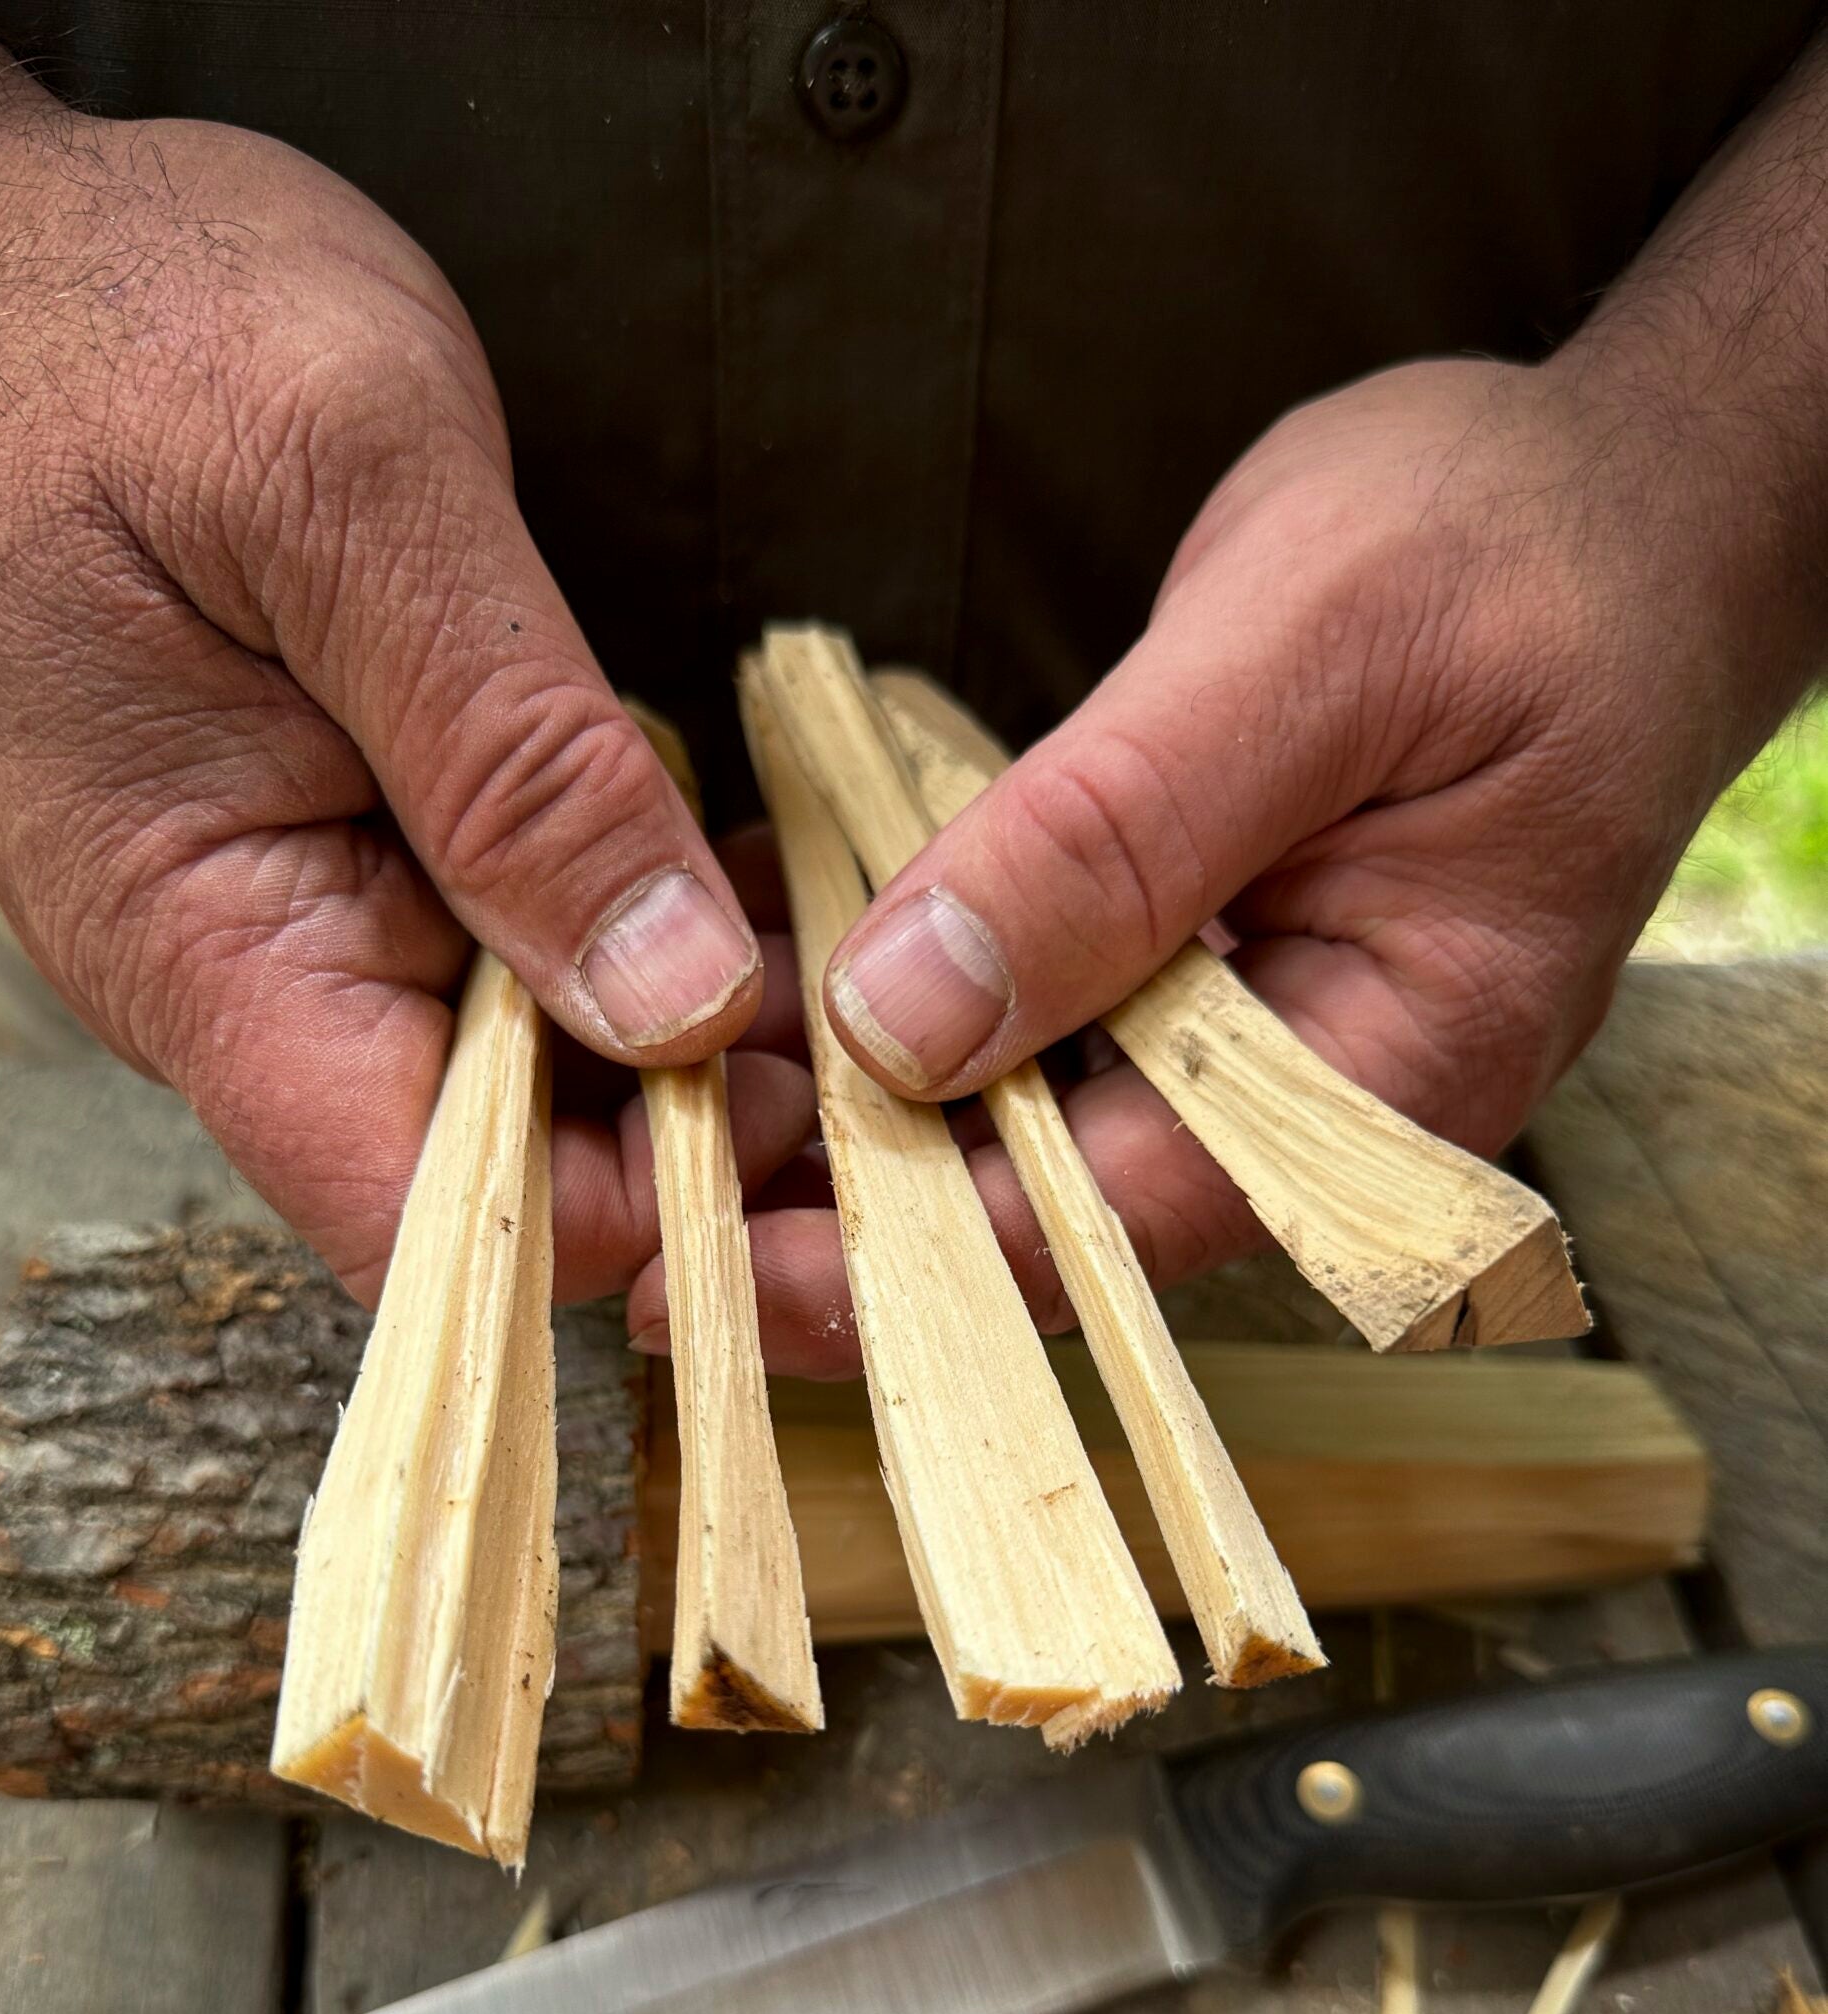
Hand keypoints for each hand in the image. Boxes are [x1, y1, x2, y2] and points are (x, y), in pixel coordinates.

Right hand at [0, 69, 811, 1302]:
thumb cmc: (125, 322)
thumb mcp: (353, 493)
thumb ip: (516, 760)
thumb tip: (669, 1003)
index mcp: (205, 946)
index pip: (430, 1218)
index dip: (623, 1202)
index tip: (778, 1091)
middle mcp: (245, 982)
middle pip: (503, 1164)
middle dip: (684, 1109)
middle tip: (848, 987)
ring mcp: (292, 922)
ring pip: (523, 1068)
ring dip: (677, 1018)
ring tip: (808, 911)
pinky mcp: (342, 857)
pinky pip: (506, 957)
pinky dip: (626, 929)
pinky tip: (725, 866)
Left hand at [685, 350, 1801, 1358]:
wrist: (1620, 504)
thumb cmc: (1519, 552)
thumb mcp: (1309, 657)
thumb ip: (1114, 843)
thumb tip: (906, 1023)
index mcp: (1383, 1081)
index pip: (1110, 1228)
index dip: (903, 1261)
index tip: (716, 1267)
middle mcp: (1311, 1110)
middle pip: (1041, 1205)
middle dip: (839, 1192)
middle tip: (634, 1168)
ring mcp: (1254, 1047)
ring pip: (1018, 1117)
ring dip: (843, 1090)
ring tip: (660, 1054)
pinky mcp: (1201, 976)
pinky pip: (1030, 1016)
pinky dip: (900, 984)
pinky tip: (768, 934)